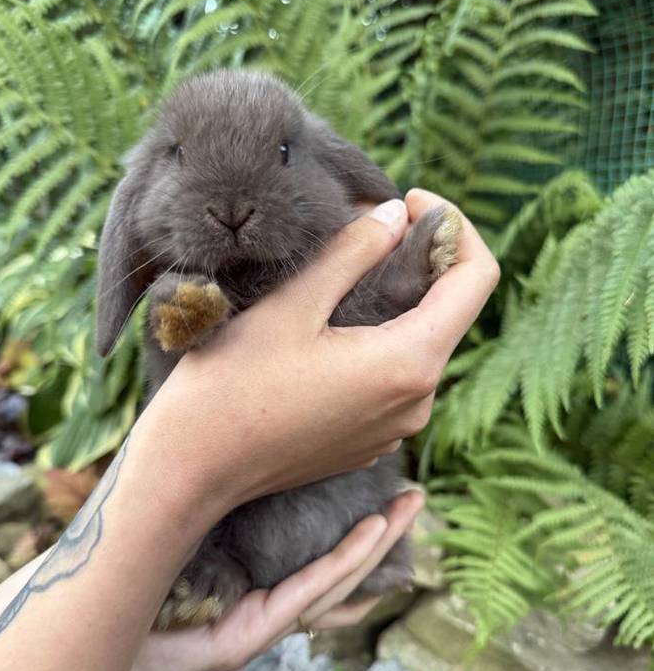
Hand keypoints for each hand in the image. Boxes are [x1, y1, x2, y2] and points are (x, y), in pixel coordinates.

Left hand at [120, 490, 422, 670]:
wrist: (94, 626)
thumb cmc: (133, 574)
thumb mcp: (190, 529)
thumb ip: (220, 502)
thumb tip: (242, 445)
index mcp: (258, 586)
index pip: (325, 562)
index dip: (362, 534)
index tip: (387, 497)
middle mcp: (267, 608)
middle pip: (344, 572)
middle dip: (386, 537)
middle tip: (418, 498)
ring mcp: (261, 625)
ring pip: (337, 582)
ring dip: (378, 545)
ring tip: (409, 507)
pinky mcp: (248, 635)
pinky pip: (308, 592)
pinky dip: (344, 561)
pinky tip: (372, 529)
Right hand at [134, 189, 498, 533]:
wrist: (194, 469)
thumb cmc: (233, 385)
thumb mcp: (293, 304)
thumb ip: (354, 252)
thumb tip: (396, 213)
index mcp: (409, 363)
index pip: (477, 278)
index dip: (454, 227)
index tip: (413, 201)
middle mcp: (417, 403)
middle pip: (452, 311)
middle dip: (424, 260)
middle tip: (373, 227)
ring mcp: (395, 430)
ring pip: (422, 344)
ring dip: (401, 302)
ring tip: (347, 275)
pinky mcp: (370, 441)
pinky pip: (396, 379)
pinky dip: (382, 341)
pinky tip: (334, 330)